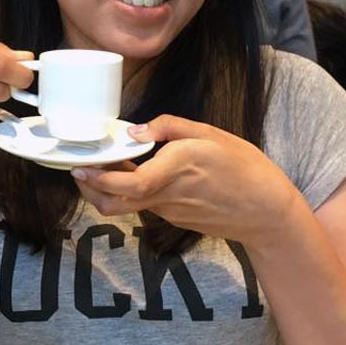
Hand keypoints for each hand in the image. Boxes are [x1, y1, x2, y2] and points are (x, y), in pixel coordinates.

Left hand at [71, 114, 297, 245]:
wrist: (265, 211)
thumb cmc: (244, 168)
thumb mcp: (211, 134)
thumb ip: (169, 127)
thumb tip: (136, 129)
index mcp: (176, 169)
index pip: (128, 182)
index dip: (100, 178)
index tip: (80, 167)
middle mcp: (166, 195)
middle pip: (115, 201)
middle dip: (90, 187)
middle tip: (81, 168)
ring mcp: (168, 211)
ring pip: (126, 203)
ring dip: (109, 187)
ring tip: (108, 164)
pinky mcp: (173, 217)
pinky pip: (144, 204)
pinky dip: (131, 190)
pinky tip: (136, 172)